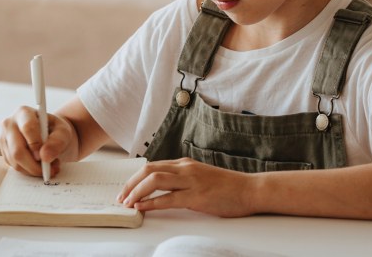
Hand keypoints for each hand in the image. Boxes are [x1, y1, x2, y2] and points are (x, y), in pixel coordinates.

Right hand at [0, 106, 78, 176]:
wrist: (47, 133)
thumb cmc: (54, 129)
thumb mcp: (62, 131)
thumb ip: (57, 141)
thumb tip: (45, 157)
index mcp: (24, 112)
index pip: (27, 128)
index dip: (36, 144)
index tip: (45, 156)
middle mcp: (9, 124)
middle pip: (17, 150)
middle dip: (35, 165)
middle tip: (50, 170)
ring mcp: (3, 138)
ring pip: (15, 161)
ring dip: (33, 169)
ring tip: (48, 166)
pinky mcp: (3, 151)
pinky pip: (14, 166)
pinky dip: (28, 171)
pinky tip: (38, 165)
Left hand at [116, 157, 257, 217]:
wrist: (251, 190)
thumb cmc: (227, 187)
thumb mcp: (200, 177)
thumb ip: (182, 180)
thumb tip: (162, 189)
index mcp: (184, 163)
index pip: (152, 166)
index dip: (135, 178)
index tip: (125, 189)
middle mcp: (185, 168)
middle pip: (148, 170)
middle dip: (130, 184)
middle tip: (121, 197)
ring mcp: (191, 181)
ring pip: (154, 181)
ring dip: (136, 192)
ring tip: (127, 203)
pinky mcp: (197, 196)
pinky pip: (168, 199)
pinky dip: (151, 203)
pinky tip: (142, 208)